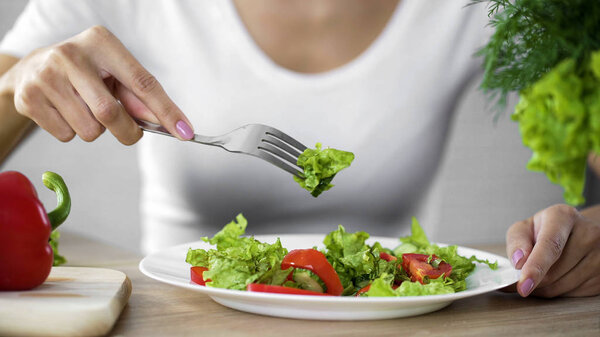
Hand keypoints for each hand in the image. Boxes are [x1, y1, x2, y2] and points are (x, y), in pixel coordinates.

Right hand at [0, 25, 193, 143]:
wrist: (31, 68)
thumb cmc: (85, 72)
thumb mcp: (113, 74)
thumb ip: (139, 98)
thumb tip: (168, 123)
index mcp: (101, 43)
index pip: (142, 82)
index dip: (166, 111)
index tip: (185, 132)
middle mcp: (71, 54)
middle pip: (111, 114)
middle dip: (127, 132)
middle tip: (128, 132)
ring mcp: (46, 75)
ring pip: (89, 130)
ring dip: (96, 130)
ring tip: (85, 109)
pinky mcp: (28, 97)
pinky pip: (66, 135)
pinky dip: (72, 132)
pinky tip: (65, 111)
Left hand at [506, 204, 599, 296]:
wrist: (574, 233)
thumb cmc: (545, 230)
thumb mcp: (525, 228)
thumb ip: (516, 242)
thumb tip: (518, 262)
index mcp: (563, 217)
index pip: (550, 245)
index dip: (535, 267)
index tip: (523, 285)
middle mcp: (588, 233)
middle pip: (553, 272)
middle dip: (533, 280)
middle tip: (522, 277)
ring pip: (562, 287)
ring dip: (543, 288)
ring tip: (540, 273)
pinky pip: (572, 294)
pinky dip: (557, 291)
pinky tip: (556, 277)